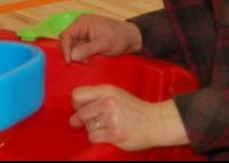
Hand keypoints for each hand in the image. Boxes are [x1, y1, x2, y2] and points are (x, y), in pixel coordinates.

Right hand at [59, 14, 141, 62]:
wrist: (131, 37)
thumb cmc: (119, 37)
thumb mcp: (104, 44)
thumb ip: (87, 49)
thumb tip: (72, 56)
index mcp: (82, 23)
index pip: (66, 35)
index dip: (65, 49)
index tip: (69, 61)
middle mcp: (81, 25)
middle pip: (68, 40)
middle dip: (71, 52)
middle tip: (79, 62)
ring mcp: (84, 32)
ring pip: (73, 44)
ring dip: (77, 54)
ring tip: (87, 60)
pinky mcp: (88, 38)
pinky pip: (79, 46)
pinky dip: (82, 54)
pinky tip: (88, 59)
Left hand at [69, 86, 186, 150]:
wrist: (155, 122)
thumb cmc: (133, 108)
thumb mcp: (115, 93)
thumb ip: (95, 96)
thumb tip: (73, 106)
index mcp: (107, 90)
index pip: (77, 95)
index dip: (75, 104)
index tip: (80, 108)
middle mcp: (108, 102)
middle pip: (80, 113)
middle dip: (81, 119)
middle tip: (91, 121)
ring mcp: (112, 119)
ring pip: (87, 126)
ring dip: (92, 129)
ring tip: (104, 127)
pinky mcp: (115, 134)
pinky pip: (93, 137)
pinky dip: (97, 138)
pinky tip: (107, 134)